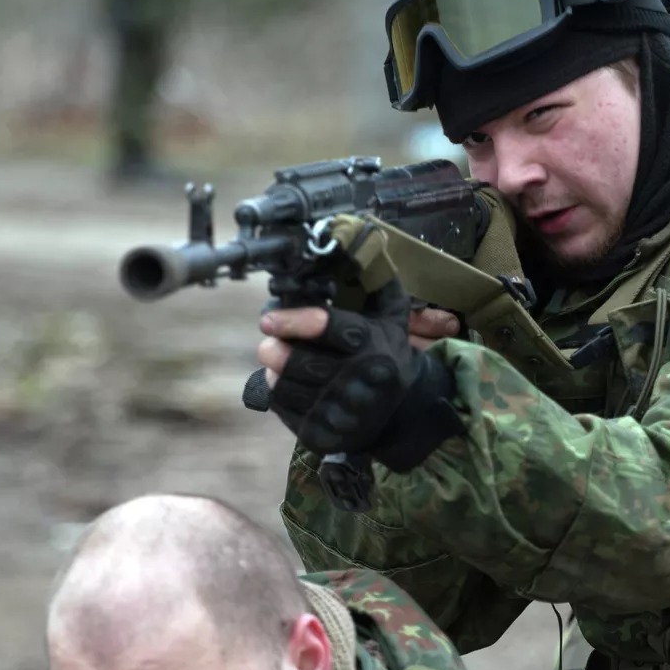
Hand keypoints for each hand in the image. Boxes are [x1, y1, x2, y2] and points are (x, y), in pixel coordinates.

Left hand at [257, 281, 460, 469]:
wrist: (404, 414)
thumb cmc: (389, 355)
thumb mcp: (393, 318)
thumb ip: (378, 279)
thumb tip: (363, 234)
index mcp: (376, 350)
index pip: (331, 331)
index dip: (296, 322)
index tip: (268, 319)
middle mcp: (360, 384)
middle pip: (304, 364)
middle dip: (277, 350)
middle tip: (265, 342)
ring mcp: (342, 414)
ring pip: (290, 389)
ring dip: (274, 372)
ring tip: (273, 359)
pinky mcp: (324, 435)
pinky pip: (285, 411)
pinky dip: (275, 394)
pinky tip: (279, 383)